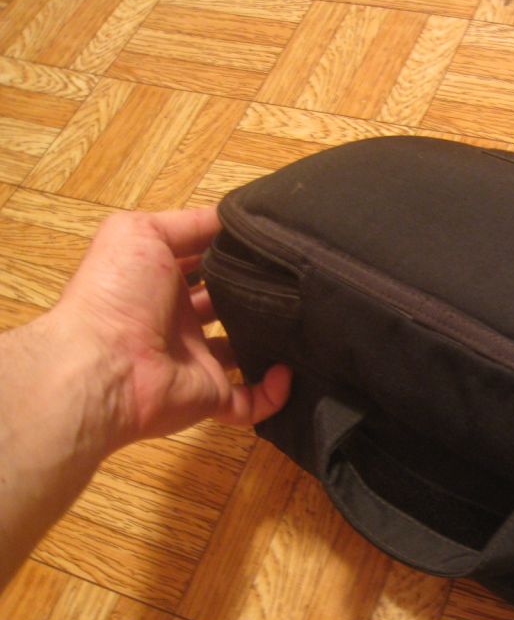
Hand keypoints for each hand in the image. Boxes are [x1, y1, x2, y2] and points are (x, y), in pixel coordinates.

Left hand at [56, 207, 291, 449]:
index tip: (270, 245)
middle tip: (293, 282)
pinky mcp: (211, 395)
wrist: (104, 365)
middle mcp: (178, 322)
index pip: (203, 264)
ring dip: (269, 343)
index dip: (231, 253)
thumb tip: (233, 219)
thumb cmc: (119, 292)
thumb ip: (188, 223)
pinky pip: (250, 401)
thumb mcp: (142, 232)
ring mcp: (196, 361)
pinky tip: (289, 371)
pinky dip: (274, 391)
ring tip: (303, 323)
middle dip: (256, 295)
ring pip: (242, 353)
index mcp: (161, 283)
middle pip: (226, 307)